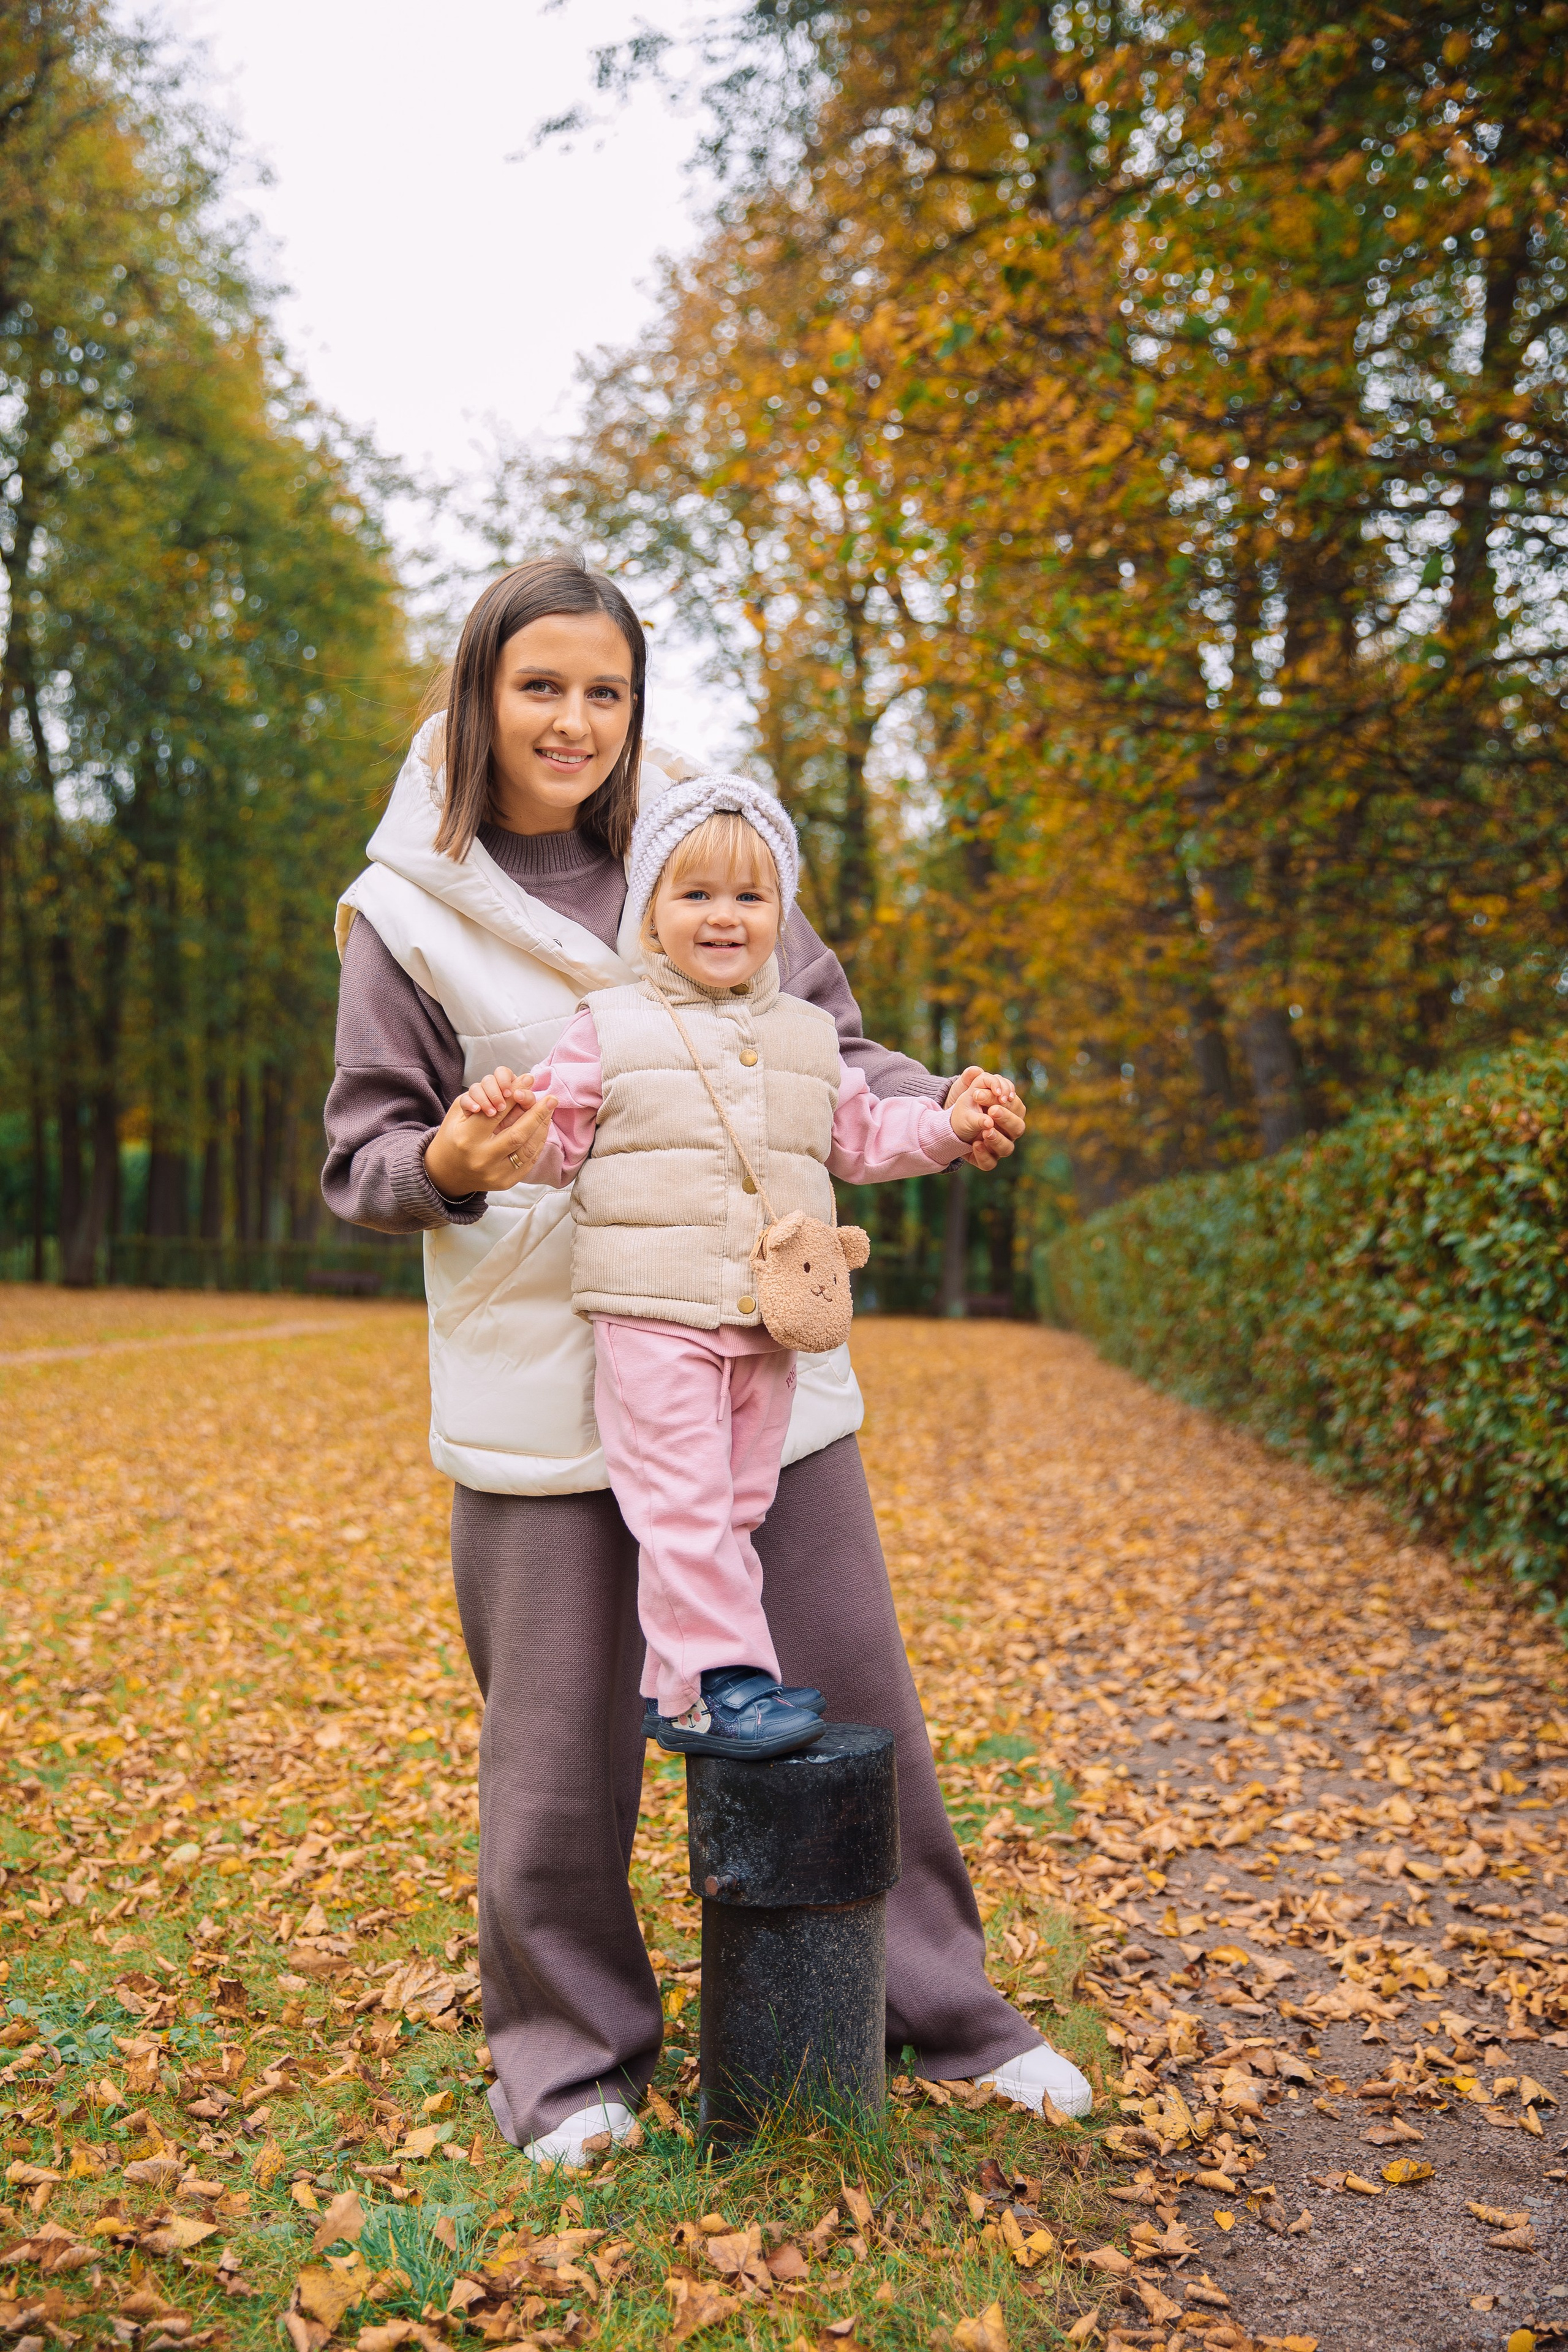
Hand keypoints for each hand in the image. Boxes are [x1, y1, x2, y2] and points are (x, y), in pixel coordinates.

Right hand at [424, 1066, 555, 1198]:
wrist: (446, 1173)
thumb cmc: (453, 1137)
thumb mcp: (459, 1114)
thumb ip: (484, 1098)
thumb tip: (517, 1085)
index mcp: (466, 1138)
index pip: (497, 1113)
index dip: (515, 1095)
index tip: (528, 1081)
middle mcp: (482, 1158)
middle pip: (517, 1133)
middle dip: (538, 1113)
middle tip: (551, 1098)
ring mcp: (495, 1173)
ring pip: (528, 1149)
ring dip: (542, 1127)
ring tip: (550, 1111)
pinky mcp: (505, 1183)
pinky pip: (529, 1162)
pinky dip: (539, 1143)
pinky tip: (543, 1128)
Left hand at [944, 1067, 1025, 1170]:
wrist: (949, 1124)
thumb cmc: (965, 1104)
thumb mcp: (966, 1089)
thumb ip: (971, 1078)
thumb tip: (975, 1071)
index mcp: (1009, 1112)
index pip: (1017, 1106)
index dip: (1009, 1101)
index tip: (997, 1095)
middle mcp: (1007, 1131)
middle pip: (1019, 1128)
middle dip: (1007, 1118)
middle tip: (993, 1111)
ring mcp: (997, 1147)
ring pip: (1008, 1148)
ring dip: (998, 1139)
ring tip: (985, 1131)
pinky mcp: (985, 1159)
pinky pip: (990, 1164)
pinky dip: (984, 1155)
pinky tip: (975, 1144)